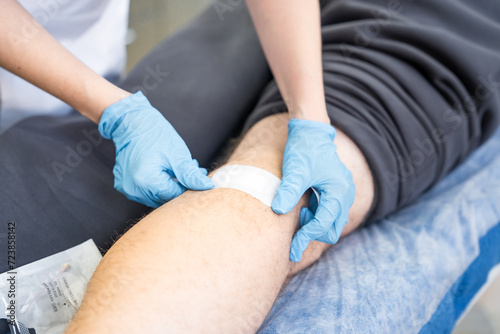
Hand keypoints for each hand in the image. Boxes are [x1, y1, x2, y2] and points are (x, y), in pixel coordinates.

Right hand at [98, 92, 213, 207]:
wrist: (131, 122)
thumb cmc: (155, 134)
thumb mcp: (177, 155)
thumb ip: (191, 175)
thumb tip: (207, 187)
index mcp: (146, 182)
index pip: (174, 195)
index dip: (189, 186)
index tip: (198, 175)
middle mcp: (134, 189)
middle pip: (165, 198)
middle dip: (181, 185)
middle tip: (193, 170)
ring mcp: (128, 188)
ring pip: (157, 196)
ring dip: (170, 185)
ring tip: (179, 169)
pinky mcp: (126, 185)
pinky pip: (147, 191)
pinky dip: (158, 183)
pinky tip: (166, 170)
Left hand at [272, 119, 354, 261]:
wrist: (310, 131)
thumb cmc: (303, 149)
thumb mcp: (294, 170)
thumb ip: (288, 190)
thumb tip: (278, 211)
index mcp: (338, 191)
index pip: (323, 224)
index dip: (306, 238)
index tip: (292, 250)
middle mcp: (345, 194)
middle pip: (333, 229)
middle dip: (313, 236)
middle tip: (293, 239)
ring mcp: (342, 193)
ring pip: (332, 223)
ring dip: (316, 226)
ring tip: (299, 218)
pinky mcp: (336, 191)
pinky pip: (330, 213)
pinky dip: (317, 218)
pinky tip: (303, 212)